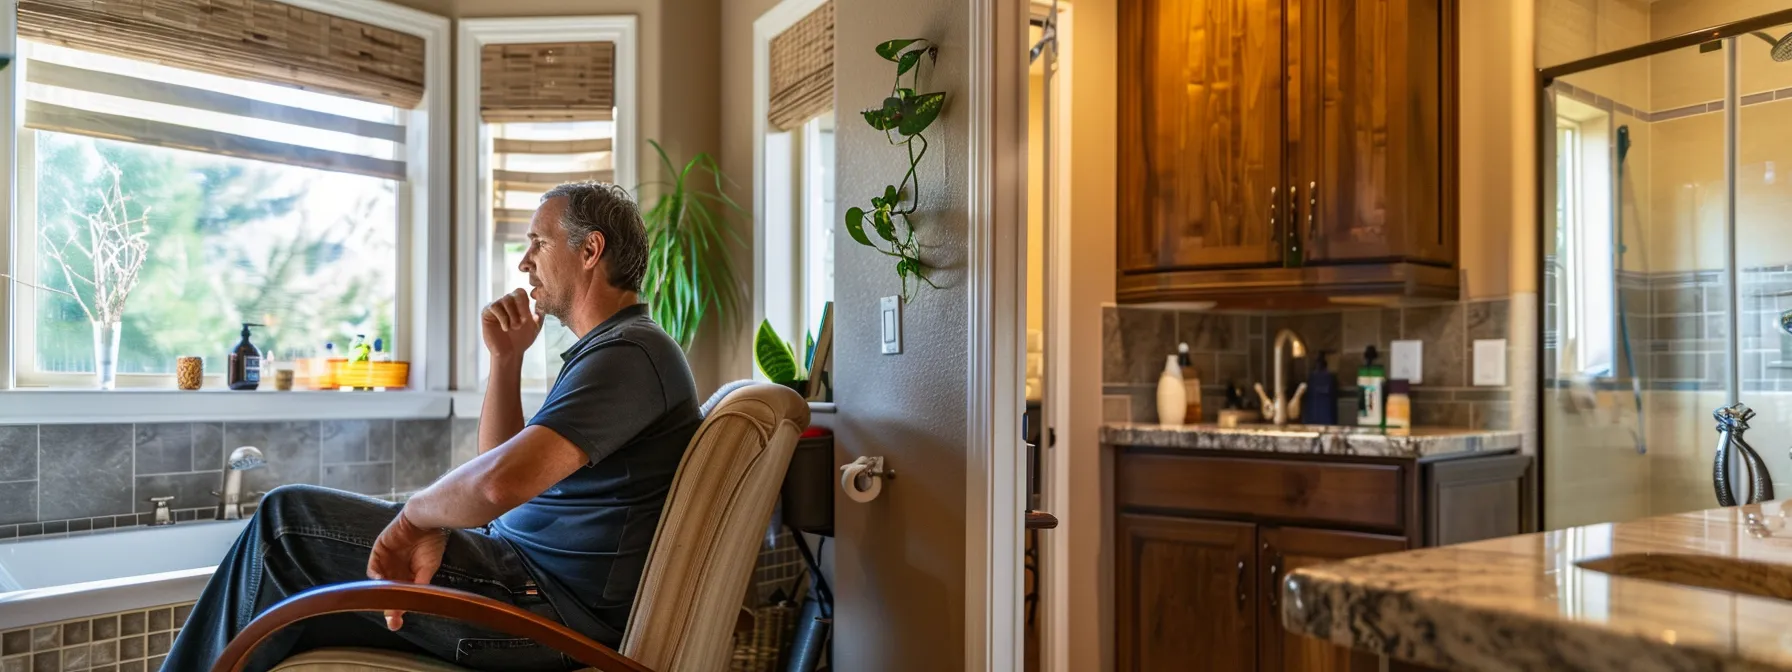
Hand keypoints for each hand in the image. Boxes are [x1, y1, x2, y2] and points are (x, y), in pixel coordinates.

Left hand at [366, 509, 449, 630]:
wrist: (425, 521)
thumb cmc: (431, 542)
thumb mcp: (428, 568)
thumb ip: (419, 584)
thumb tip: (413, 603)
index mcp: (409, 576)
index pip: (401, 596)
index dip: (398, 610)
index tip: (397, 624)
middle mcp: (396, 570)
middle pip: (388, 593)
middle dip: (388, 607)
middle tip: (391, 620)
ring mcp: (386, 561)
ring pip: (379, 582)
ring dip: (381, 593)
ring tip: (386, 603)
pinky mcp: (379, 551)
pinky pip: (373, 567)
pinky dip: (374, 576)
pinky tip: (380, 582)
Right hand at [482, 288, 542, 360]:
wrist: (510, 353)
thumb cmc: (522, 339)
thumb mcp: (535, 327)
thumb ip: (540, 316)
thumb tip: (541, 305)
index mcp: (518, 303)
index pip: (521, 292)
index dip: (526, 303)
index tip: (528, 317)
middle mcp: (506, 302)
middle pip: (514, 294)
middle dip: (520, 309)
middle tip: (522, 324)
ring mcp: (496, 306)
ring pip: (505, 300)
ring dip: (512, 315)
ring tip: (514, 327)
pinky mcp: (486, 313)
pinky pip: (494, 307)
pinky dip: (503, 318)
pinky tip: (505, 328)